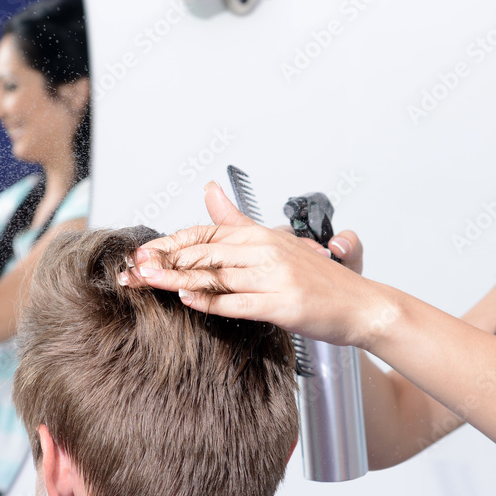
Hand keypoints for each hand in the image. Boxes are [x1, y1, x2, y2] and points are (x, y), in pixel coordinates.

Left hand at [121, 182, 386, 347]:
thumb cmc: (317, 279)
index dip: (170, 243)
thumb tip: (210, 189)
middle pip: (204, 254)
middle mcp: (266, 252)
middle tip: (133, 268)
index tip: (142, 252)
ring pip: (216, 276)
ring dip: (177, 280)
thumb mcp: (276, 242)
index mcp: (261, 236)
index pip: (205, 234)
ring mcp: (275, 278)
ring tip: (148, 281)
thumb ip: (236, 220)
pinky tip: (187, 300)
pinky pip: (240, 303)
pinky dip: (211, 301)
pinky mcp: (283, 305)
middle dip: (164, 261)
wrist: (362, 306)